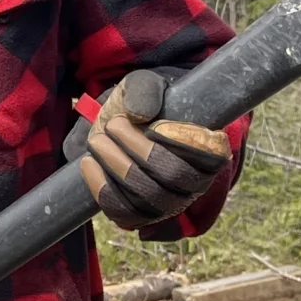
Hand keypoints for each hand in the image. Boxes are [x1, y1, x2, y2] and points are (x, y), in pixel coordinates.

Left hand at [65, 69, 230, 230]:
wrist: (119, 124)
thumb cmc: (141, 103)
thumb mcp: (143, 85)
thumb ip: (144, 91)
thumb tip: (138, 115)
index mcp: (211, 151)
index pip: (211, 157)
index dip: (182, 141)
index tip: (155, 123)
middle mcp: (196, 183)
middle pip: (173, 175)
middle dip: (138, 149)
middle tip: (113, 124)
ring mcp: (169, 204)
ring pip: (148, 197)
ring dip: (117, 165)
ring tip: (97, 140)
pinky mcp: (141, 215)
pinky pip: (124, 211)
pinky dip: (102, 188)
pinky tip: (89, 163)